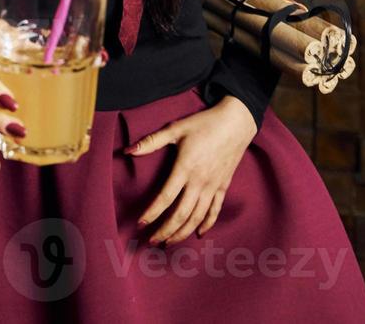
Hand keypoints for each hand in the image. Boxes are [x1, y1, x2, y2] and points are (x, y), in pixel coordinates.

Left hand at [126, 96, 257, 244]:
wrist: (237, 122)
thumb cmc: (204, 123)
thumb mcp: (175, 129)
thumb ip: (151, 142)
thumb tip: (127, 151)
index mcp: (185, 168)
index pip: (166, 198)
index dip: (152, 213)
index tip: (141, 225)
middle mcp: (200, 182)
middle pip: (181, 214)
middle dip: (166, 231)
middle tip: (152, 242)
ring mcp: (213, 186)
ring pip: (197, 217)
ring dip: (183, 232)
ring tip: (170, 242)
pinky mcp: (223, 186)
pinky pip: (215, 211)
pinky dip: (206, 224)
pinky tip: (198, 233)